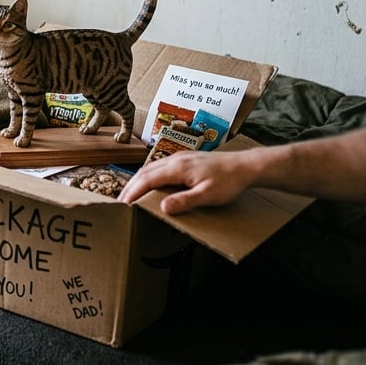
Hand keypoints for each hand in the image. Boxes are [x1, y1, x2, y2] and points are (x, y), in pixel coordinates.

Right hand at [119, 149, 257, 214]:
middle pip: (144, 172)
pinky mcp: (185, 159)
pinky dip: (148, 177)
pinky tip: (150, 184)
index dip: (133, 192)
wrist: (245, 166)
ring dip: (138, 181)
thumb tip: (163, 207)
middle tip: (120, 203)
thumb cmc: (229, 181)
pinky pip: (160, 167)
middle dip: (130, 187)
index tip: (122, 205)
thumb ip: (185, 201)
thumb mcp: (208, 195)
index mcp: (177, 168)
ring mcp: (180, 158)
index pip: (147, 180)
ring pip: (151, 168)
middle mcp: (175, 159)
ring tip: (130, 195)